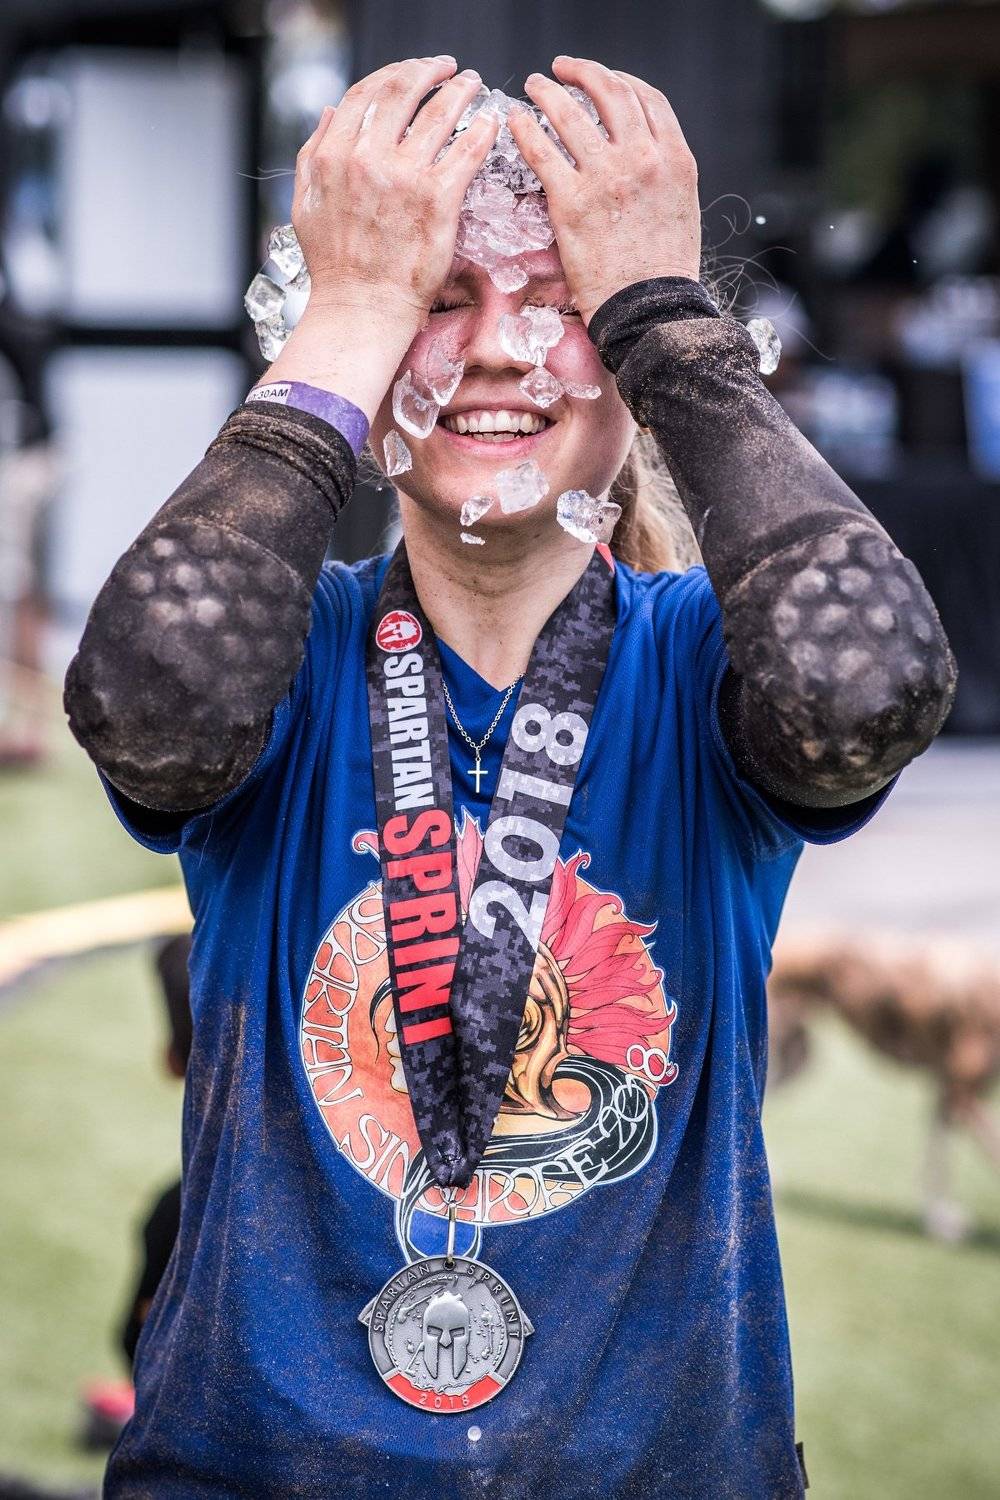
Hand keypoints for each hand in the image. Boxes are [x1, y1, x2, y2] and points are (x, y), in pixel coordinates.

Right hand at [292, 57, 499, 335]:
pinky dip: (483, 130)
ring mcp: (405, 177)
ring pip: (440, 113)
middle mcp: (367, 158)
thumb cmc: (335, 266)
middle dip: (430, 71)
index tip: (413, 71)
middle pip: (403, 91)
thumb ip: (314, 154)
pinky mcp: (438, 200)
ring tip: (474, 85)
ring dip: (461, 91)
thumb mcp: (306, 204)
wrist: (362, 309)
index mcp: (333, 155)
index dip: (394, 72)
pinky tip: (491, 122)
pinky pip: (467, 151)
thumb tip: (328, 112)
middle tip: (449, 69)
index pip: (366, 93)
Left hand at [507, 58, 700, 324]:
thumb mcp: (681, 208)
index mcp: (674, 158)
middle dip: (582, 73)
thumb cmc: (664, 271)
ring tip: (534, 87)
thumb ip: (662, 173)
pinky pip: (541, 151)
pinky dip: (524, 128)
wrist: (651, 309)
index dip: (618, 79)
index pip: (646, 98)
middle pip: (609, 92)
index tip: (600, 80)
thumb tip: (642, 155)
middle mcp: (643, 159)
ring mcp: (606, 178)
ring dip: (547, 92)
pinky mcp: (572, 202)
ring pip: (570, 113)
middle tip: (561, 71)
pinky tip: (514, 121)